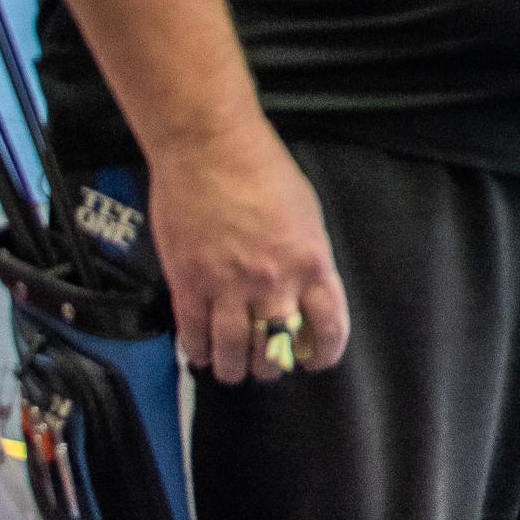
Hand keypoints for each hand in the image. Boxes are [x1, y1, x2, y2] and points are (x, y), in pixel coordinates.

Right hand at [150, 121, 348, 383]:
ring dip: (234, 368)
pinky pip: (193, 334)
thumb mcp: (306, 215)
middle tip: (268, 366)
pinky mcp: (189, 284)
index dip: (325, 352)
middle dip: (273, 366)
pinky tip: (201, 354)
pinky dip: (198, 351)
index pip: (329, 325)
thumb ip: (306, 257)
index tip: (317, 360)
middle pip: (277, 349)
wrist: (211, 150)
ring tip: (233, 369)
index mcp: (311, 262)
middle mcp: (273, 282)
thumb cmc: (262, 171)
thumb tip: (303, 290)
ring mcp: (228, 286)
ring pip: (233, 352)